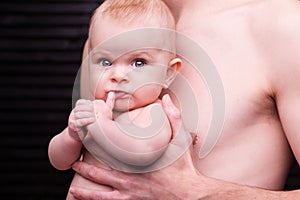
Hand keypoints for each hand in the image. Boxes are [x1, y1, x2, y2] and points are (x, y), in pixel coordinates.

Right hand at [68, 99, 94, 140]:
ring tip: (95, 115)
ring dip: (87, 114)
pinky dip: (86, 120)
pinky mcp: (73, 126)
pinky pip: (78, 122)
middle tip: (96, 110)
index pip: (80, 102)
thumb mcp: (90, 115)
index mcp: (77, 109)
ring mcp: (73, 120)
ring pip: (78, 114)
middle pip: (79, 108)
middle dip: (88, 108)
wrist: (80, 135)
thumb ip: (94, 109)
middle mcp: (74, 113)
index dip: (87, 103)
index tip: (93, 105)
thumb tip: (102, 102)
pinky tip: (92, 120)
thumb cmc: (87, 124)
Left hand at [69, 94, 204, 199]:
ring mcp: (131, 196)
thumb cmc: (184, 167)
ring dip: (87, 193)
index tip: (87, 142)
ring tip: (75, 191)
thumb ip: (174, 117)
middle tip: (74, 165)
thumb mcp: (181, 139)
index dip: (97, 149)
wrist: (190, 194)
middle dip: (86, 170)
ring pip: (103, 196)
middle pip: (102, 176)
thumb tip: (167, 98)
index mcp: (137, 163)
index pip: (112, 155)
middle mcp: (130, 181)